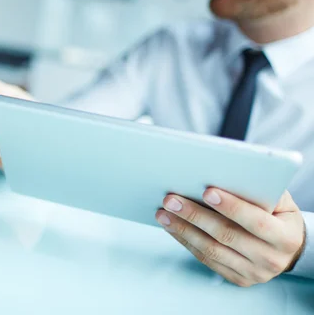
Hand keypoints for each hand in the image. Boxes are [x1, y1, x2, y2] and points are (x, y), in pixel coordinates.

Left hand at [156, 189, 305, 286]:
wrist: (289, 248)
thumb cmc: (278, 215)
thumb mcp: (279, 201)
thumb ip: (258, 190)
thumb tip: (225, 173)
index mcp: (285, 237)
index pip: (256, 222)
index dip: (232, 207)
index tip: (207, 191)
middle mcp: (271, 259)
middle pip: (226, 235)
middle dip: (195, 216)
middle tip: (171, 200)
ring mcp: (253, 272)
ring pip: (212, 250)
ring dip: (183, 230)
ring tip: (163, 213)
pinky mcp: (237, 278)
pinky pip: (206, 260)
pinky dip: (186, 241)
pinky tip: (171, 227)